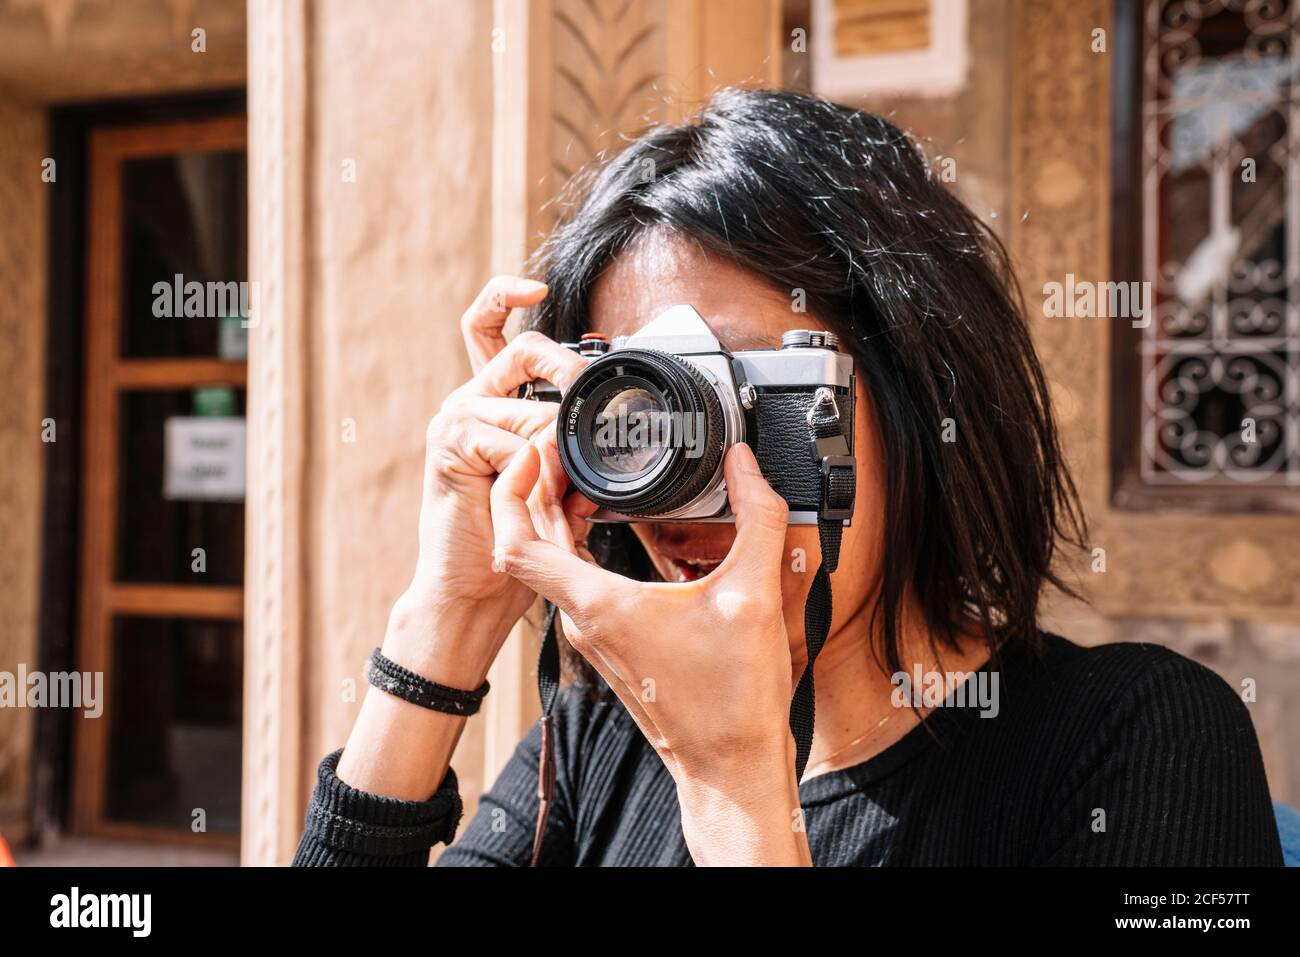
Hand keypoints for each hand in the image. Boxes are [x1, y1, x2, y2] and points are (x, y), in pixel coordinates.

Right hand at [385, 277, 586, 686]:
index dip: (508, 294)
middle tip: (590, 391)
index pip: (488, 326)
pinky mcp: (451, 443)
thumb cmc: (513, 536)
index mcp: (491, 400)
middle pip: (519, 348)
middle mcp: (470, 400)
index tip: (538, 286)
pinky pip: (516, 440)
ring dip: (560, 454)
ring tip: (560, 492)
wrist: (474, 587)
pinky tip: (530, 493)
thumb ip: (572, 449)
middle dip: (565, 364)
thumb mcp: (555, 483)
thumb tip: (611, 432)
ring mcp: (456, 419)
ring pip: (532, 409)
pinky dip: (536, 470)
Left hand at [490, 429, 811, 864]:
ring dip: (556, 514)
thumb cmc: (733, 699)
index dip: (513, 490)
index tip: (533, 451)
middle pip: (528, 544)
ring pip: (552, 562)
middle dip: (534, 488)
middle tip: (560, 445)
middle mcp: (583, 620)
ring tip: (581, 471)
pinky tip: (611, 521)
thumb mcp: (754, 595)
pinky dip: (579, 542)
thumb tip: (744, 463)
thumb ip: (756, 517)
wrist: (729, 767)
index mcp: (600, 605)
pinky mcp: (611, 643)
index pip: (516, 544)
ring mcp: (593, 634)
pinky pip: (576, 580)